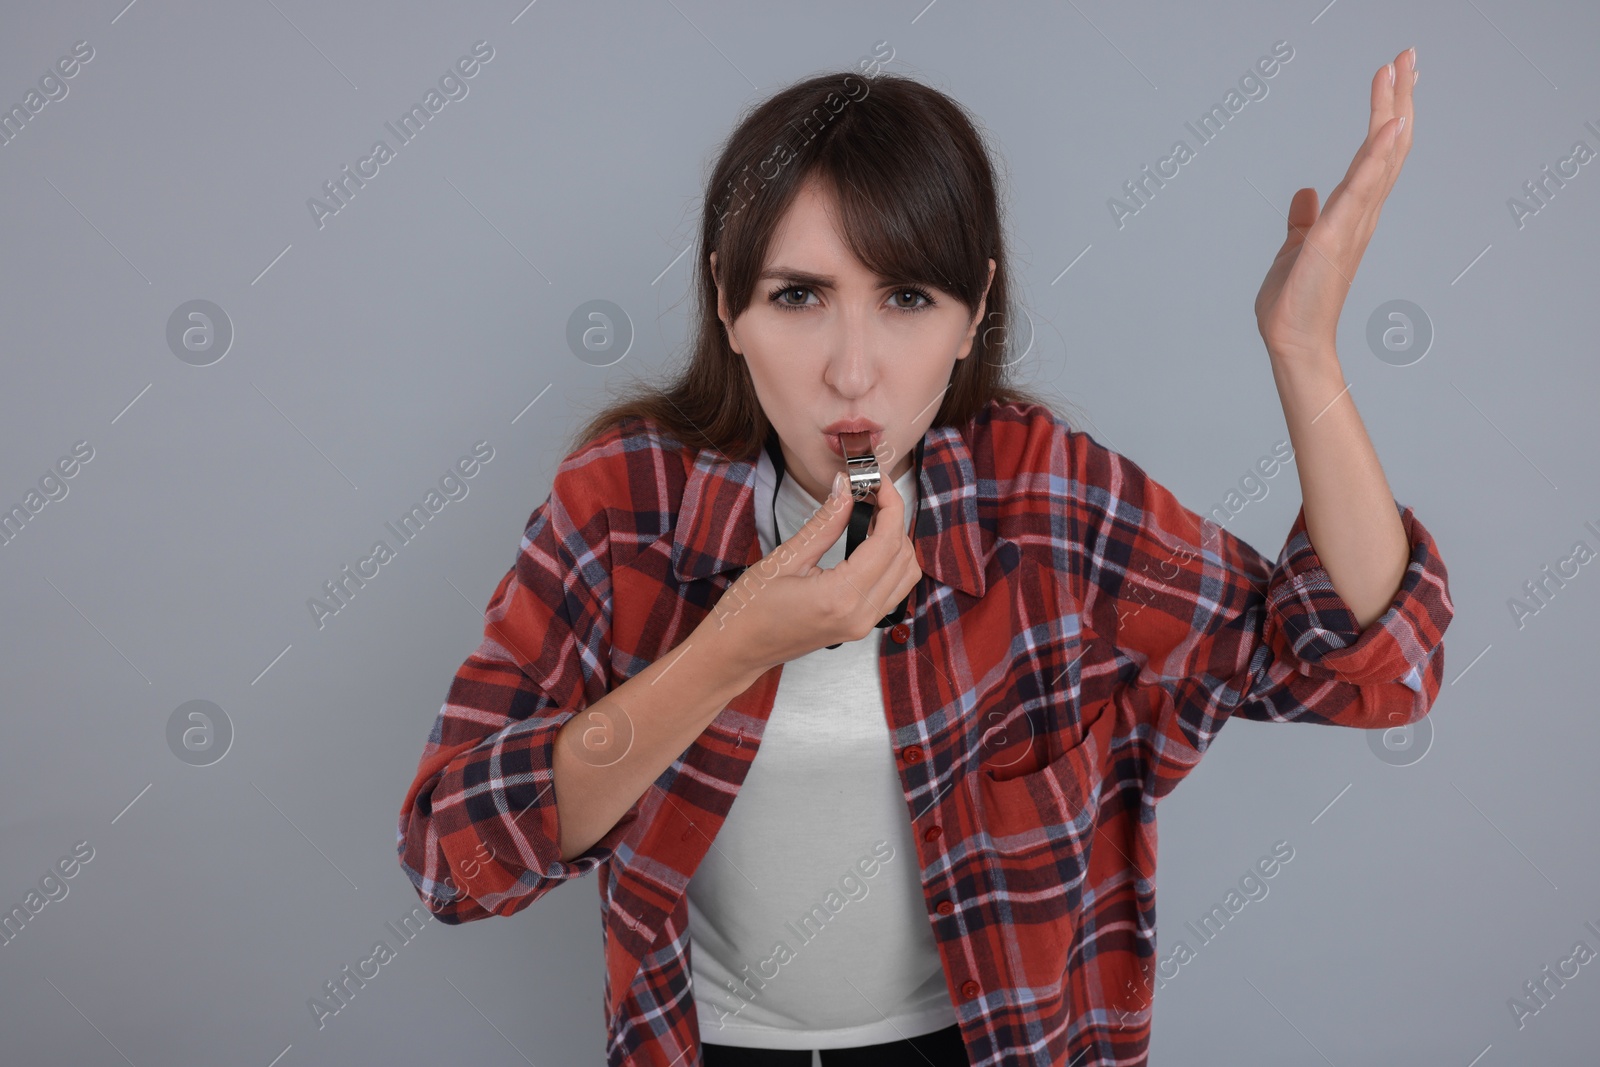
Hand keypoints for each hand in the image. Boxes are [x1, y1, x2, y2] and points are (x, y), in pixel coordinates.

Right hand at [698, 466, 921, 677]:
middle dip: (894, 519)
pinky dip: (892, 563)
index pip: (887, 542)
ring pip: (906, 575)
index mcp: (841, 597)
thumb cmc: (750, 609)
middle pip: (903, 556)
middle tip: (872, 493)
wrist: (738, 649)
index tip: (879, 480)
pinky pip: (894, 590)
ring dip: (897, 542)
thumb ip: (823, 524)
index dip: (890, 505)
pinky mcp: (859, 627)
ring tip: (871, 517)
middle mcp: (860, 615)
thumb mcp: (785, 559)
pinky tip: (869, 545)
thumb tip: (846, 489)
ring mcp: (863, 625)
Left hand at [1254, 46, 1416, 364]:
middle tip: (1409, 54)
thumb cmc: (1296, 300)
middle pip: (1389, 145)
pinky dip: (1376, 157)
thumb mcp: (1296, 245)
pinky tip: (1389, 127)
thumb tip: (1304, 192)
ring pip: (1381, 158)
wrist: (1292, 339)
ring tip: (1401, 72)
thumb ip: (1303, 217)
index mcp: (1353, 212)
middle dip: (1399, 98)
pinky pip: (1361, 189)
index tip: (1395, 73)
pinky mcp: (1334, 234)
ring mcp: (1352, 222)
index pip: (1376, 152)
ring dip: (1391, 113)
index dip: (1387, 111)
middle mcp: (1362, 213)